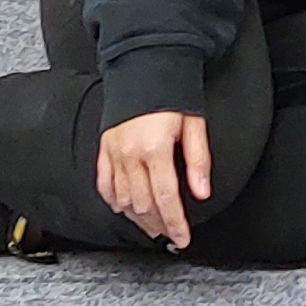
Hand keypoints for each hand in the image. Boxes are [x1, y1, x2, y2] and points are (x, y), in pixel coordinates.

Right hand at [94, 105, 208, 249]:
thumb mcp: (194, 123)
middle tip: (170, 234)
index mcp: (155, 149)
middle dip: (158, 225)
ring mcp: (113, 153)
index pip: (166, 198)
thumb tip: (202, 192)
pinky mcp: (103, 149)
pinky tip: (124, 209)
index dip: (175, 223)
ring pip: (122, 200)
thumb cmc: (172, 93)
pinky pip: (104, 184)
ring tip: (152, 227)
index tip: (182, 238)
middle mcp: (130, 155)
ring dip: (138, 219)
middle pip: (143, 204)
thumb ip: (198, 160)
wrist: (144, 67)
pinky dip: (114, 201)